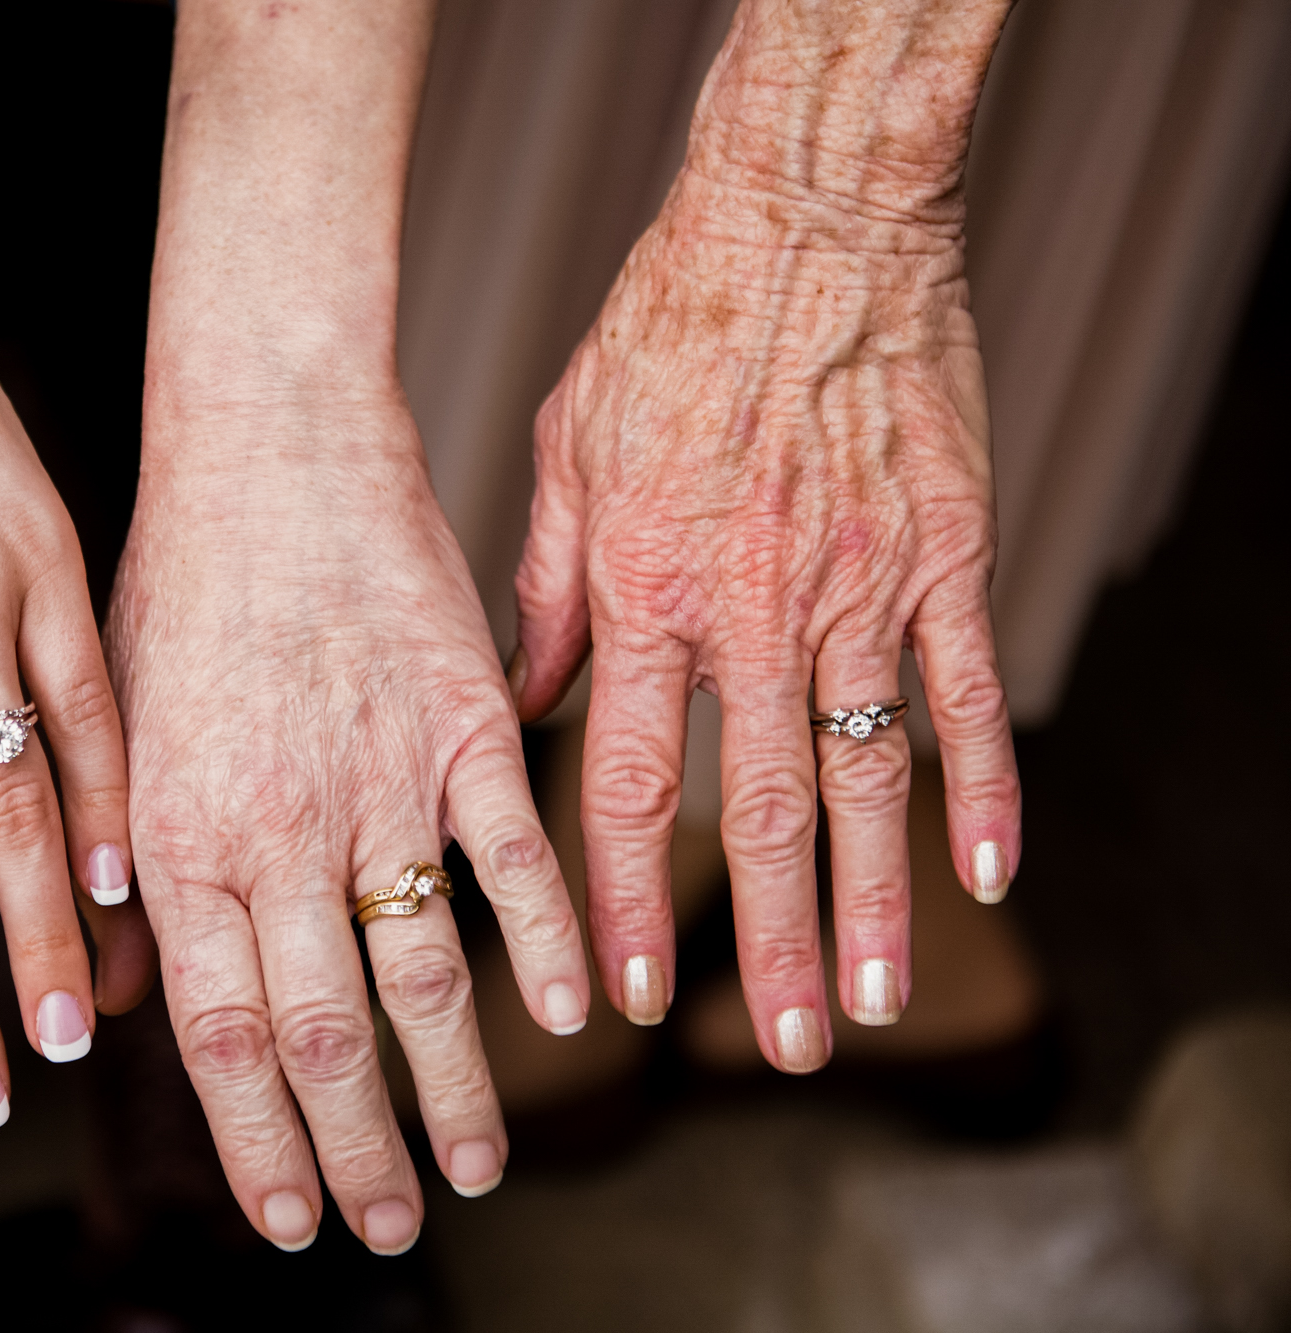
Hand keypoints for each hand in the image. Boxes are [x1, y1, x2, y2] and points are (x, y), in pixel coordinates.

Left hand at [111, 396, 588, 1251]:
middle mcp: (278, 828)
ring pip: (421, 974)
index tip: (287, 1217)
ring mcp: (378, 779)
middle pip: (321, 1034)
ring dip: (452, 1088)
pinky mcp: (461, 724)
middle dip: (352, 1152)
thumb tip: (118, 998)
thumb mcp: (115, 726)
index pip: (219, 1033)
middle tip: (382, 1227)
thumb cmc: (181, 578)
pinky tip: (569, 1015)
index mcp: (179, 836)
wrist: (268, 442)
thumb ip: (119, 872)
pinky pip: (511, 859)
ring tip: (472, 1170)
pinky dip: (545, 944)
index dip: (256, 1142)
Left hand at [512, 0, 1020, 1070]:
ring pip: (865, 777)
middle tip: (775, 1049)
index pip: (623, 788)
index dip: (623, 905)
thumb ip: (546, 594)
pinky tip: (987, 872)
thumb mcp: (564, 453)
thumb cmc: (668, 331)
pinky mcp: (944, 551)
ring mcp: (858, 586)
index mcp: (646, 593)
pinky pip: (963, 692)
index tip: (626, 997)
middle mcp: (751, 610)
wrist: (803, 222)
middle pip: (757, 815)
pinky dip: (982, 787)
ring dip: (871, 902)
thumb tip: (526, 704)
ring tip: (871, 1002)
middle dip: (763, 945)